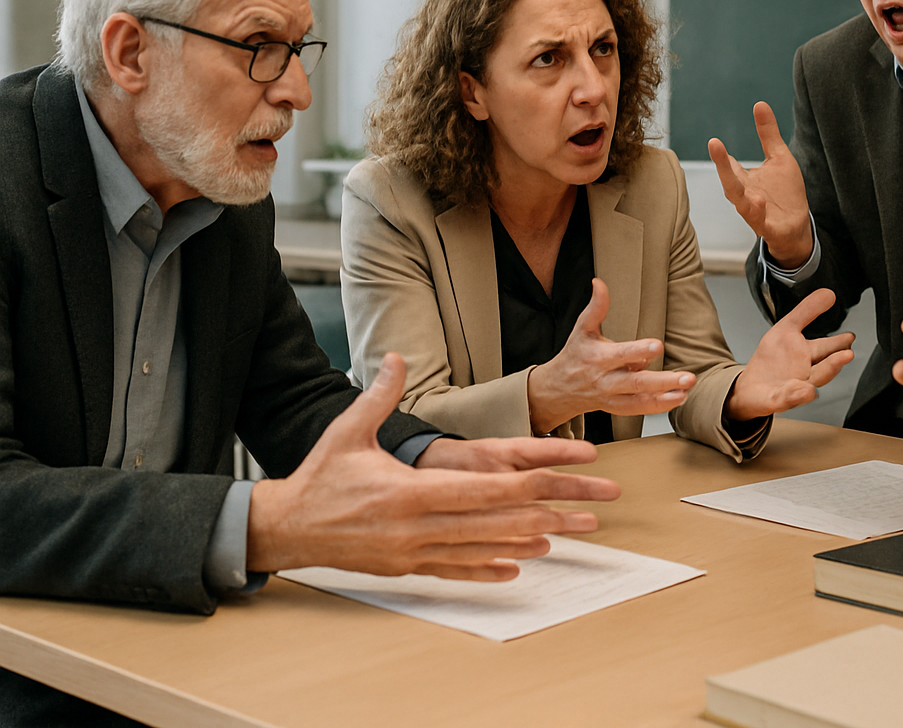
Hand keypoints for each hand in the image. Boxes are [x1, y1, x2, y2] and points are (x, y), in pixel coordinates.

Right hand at [247, 353, 620, 578]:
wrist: (287, 528)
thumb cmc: (320, 477)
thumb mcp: (347, 431)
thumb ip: (379, 395)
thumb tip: (397, 358)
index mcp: (412, 492)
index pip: (487, 489)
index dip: (533, 480)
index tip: (567, 473)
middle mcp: (419, 527)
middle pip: (498, 522)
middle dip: (549, 516)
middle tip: (590, 514)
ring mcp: (414, 552)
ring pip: (484, 549)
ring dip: (527, 542)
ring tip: (566, 536)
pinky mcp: (407, 567)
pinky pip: (457, 569)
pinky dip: (489, 567)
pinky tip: (517, 567)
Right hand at [527, 278, 694, 434]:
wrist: (559, 388)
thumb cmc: (576, 354)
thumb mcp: (582, 329)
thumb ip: (595, 307)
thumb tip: (599, 282)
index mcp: (598, 358)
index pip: (621, 355)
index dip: (639, 351)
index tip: (658, 346)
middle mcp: (606, 380)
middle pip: (636, 383)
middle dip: (663, 381)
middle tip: (688, 378)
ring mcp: (612, 397)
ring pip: (640, 400)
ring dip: (665, 397)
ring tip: (686, 391)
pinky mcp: (618, 408)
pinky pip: (640, 409)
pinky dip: (659, 406)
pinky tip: (678, 398)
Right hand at [708, 102, 813, 267]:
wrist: (796, 226)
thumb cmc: (784, 192)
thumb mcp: (779, 158)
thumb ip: (767, 134)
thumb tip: (759, 103)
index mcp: (745, 179)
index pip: (730, 165)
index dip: (721, 155)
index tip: (714, 141)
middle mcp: (746, 194)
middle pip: (730, 181)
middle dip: (722, 166)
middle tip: (714, 146)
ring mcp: (755, 212)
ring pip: (742, 203)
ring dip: (740, 194)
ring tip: (735, 180)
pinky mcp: (768, 226)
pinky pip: (760, 221)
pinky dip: (757, 213)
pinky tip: (758, 202)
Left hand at [727, 288, 855, 419]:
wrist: (751, 388)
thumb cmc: (773, 360)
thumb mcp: (786, 328)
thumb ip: (807, 310)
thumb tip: (829, 293)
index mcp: (807, 354)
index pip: (826, 348)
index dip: (838, 344)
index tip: (850, 337)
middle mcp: (805, 373)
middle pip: (822, 369)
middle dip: (834, 363)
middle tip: (846, 354)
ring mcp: (792, 388)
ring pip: (808, 385)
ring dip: (815, 379)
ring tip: (826, 371)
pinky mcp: (777, 400)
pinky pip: (786, 399)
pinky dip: (796, 396)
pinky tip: (804, 391)